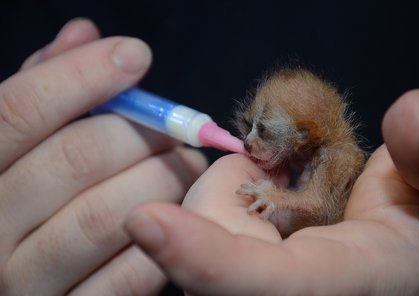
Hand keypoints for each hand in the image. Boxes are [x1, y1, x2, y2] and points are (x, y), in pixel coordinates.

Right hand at [0, 19, 206, 294]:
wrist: (36, 276)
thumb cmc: (41, 198)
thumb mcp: (29, 141)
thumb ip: (48, 89)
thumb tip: (83, 34)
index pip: (17, 112)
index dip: (81, 76)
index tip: (135, 55)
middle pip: (74, 159)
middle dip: (143, 133)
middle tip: (178, 131)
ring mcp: (26, 281)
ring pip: (106, 214)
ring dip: (163, 179)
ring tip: (185, 167)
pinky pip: (130, 272)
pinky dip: (166, 233)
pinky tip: (179, 214)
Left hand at [125, 89, 418, 294]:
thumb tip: (411, 117)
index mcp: (356, 286)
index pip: (272, 290)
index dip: (209, 262)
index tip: (145, 221)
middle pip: (214, 263)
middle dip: (220, 198)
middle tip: (275, 163)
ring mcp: (275, 285)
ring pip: (206, 242)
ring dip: (226, 196)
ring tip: (281, 179)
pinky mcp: (259, 272)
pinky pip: (212, 234)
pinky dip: (226, 204)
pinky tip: (267, 198)